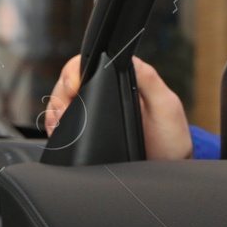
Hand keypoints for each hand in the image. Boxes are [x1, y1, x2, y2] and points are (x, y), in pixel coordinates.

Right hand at [45, 54, 193, 159]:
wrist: (168, 169)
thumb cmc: (171, 139)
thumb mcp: (166, 107)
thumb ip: (149, 80)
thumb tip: (128, 58)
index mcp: (124, 79)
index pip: (91, 63)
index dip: (75, 72)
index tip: (72, 87)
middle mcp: (109, 92)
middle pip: (71, 81)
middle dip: (59, 95)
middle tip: (61, 111)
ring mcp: (98, 112)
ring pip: (64, 101)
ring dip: (55, 110)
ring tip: (56, 123)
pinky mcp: (91, 131)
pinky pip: (66, 123)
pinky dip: (56, 126)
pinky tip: (56, 132)